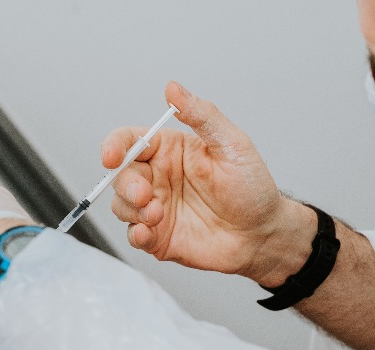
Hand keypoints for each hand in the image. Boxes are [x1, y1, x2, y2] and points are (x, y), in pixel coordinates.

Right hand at [103, 82, 315, 284]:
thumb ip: (202, 115)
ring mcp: (156, 207)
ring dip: (131, 210)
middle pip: (119, 174)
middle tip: (145, 194)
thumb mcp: (232, 145)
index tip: (111, 157)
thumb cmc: (252, 188)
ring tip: (157, 215)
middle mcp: (158, 177)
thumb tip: (173, 88)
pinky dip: (134, 234)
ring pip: (121, 205)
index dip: (114, 146)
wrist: (263, 234)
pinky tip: (148, 232)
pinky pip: (132, 235)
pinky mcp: (158, 236)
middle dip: (125, 184)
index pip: (130, 141)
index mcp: (169, 150)